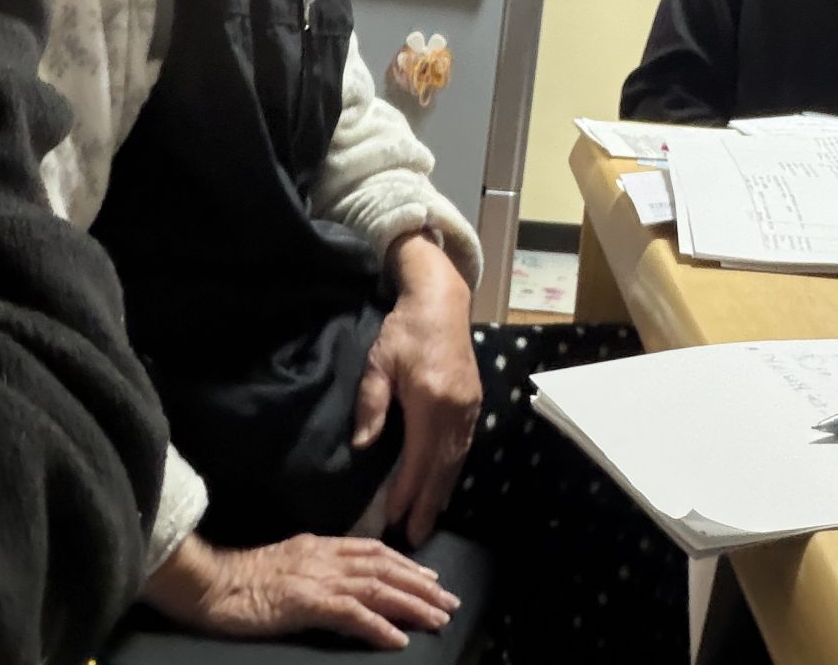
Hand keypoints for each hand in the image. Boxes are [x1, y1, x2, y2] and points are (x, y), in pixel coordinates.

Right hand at [144, 530, 458, 648]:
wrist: (207, 584)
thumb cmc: (239, 581)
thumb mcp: (285, 564)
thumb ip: (314, 568)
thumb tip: (341, 582)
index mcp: (320, 547)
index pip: (374, 551)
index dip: (406, 564)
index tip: (431, 578)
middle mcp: (324, 557)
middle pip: (385, 568)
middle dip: (421, 585)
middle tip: (449, 602)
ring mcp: (316, 578)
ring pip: (376, 588)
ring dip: (411, 605)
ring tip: (436, 620)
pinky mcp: (305, 601)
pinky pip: (350, 614)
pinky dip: (378, 626)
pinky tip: (397, 640)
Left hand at [354, 234, 481, 543]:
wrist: (441, 301)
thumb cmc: (404, 330)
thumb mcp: (379, 363)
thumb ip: (372, 405)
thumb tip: (363, 446)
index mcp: (431, 401)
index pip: (418, 458)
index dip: (406, 491)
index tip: (393, 518)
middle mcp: (456, 410)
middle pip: (442, 468)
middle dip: (427, 505)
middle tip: (414, 537)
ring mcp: (470, 407)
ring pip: (456, 460)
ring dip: (441, 493)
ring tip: (427, 520)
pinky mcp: (474, 403)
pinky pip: (463, 447)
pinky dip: (452, 472)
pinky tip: (442, 487)